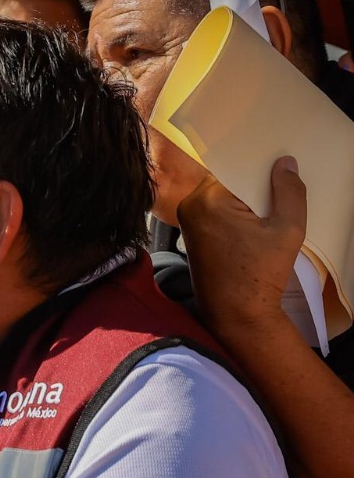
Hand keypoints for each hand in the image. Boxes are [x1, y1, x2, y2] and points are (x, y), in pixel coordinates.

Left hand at [178, 156, 306, 334]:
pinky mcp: (192, 234)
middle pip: (228, 181)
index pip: (235, 167)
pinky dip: (236, 214)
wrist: (236, 314)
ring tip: (268, 213)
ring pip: (223, 196)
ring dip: (246, 202)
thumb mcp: (287, 229)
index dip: (259, 167)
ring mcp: (187, 221)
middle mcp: (190, 206)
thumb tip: (285, 163)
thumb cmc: (260, 275)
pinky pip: (217, 211)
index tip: (278, 169)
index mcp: (208, 199)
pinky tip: (255, 226)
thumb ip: (289, 192)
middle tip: (278, 193)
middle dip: (253, 186)